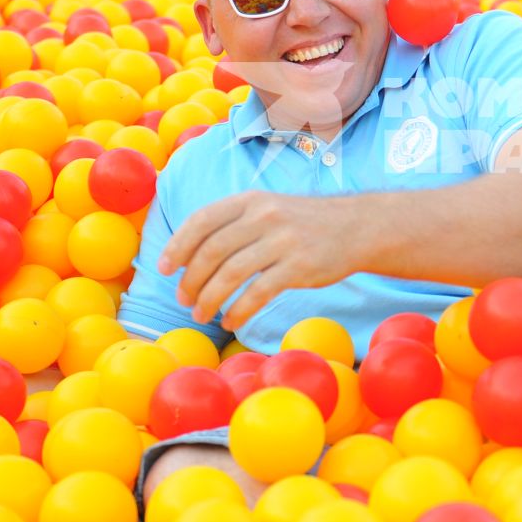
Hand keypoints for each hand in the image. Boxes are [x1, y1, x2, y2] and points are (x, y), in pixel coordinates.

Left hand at [160, 192, 372, 329]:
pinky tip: (231, 321)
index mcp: (250, 201)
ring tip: (202, 314)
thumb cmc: (305, 223)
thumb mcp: (269, 208)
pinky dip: (238, 311)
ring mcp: (282, 241)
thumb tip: (188, 254)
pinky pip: (258, 294)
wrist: (358, 227)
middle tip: (183, 299)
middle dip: (190, 280)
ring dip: (209, 299)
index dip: (177, 245)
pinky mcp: (299, 267)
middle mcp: (264, 216)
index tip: (163, 268)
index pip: (201, 220)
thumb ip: (233, 224)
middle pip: (211, 251)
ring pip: (230, 275)